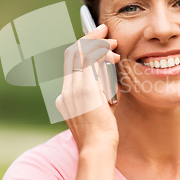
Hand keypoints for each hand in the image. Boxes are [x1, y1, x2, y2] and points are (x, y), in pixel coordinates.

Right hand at [55, 24, 120, 151]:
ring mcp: (73, 90)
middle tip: (104, 31)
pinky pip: (90, 62)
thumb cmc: (101, 134)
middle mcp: (66, 91)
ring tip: (113, 44)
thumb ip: (101, 94)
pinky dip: (100, 52)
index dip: (83, 49)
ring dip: (98, 44)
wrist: (97, 149)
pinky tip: (111, 52)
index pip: (71, 65)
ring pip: (81, 54)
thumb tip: (111, 81)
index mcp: (66, 97)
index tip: (96, 41)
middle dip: (89, 38)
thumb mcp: (98, 111)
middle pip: (72, 54)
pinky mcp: (85, 89)